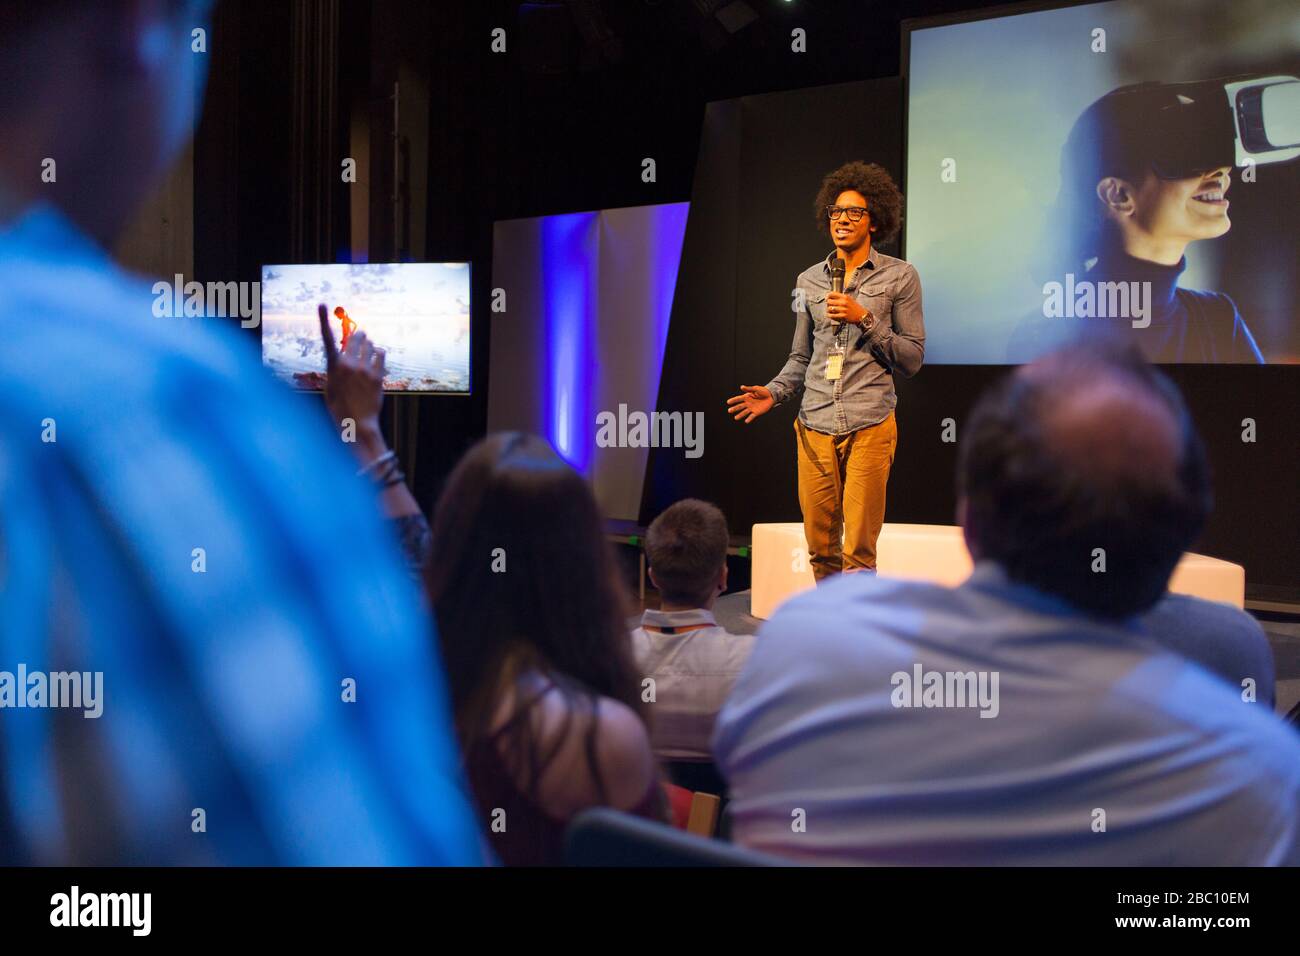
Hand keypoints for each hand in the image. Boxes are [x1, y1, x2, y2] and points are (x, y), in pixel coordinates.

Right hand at [318, 302, 385, 446]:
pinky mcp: (378, 376)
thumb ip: (336, 368)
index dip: (323, 320)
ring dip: (368, 345)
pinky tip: (375, 359)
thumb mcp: (330, 387)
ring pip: (370, 345)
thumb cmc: (340, 408)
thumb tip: (343, 355)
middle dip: (358, 336)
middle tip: (360, 336)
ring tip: (367, 353)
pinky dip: (378, 354)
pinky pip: (380, 355)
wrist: (357, 424)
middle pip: (356, 338)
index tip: (322, 305)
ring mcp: (365, 369)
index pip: (327, 338)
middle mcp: (349, 365)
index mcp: (333, 366)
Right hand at [727, 385, 773, 423]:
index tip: (728, 402)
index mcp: (747, 397)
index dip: (733, 400)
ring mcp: (752, 408)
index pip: (739, 399)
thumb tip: (741, 387)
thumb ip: (749, 389)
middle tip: (729, 411)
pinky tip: (746, 421)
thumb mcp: (756, 389)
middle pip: (740, 406)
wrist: (771, 397)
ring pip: (744, 412)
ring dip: (740, 415)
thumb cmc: (763, 391)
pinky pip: (752, 416)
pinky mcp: (756, 413)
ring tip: (735, 418)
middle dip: (734, 408)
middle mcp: (748, 403)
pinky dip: (749, 419)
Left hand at [825, 292, 870, 324]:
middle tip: (828, 305)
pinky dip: (829, 315)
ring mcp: (843, 309)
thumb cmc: (855, 307)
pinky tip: (830, 314)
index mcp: (845, 297)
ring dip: (828, 310)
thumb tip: (831, 297)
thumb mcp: (849, 299)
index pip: (832, 294)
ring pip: (829, 308)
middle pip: (829, 301)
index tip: (827, 298)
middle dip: (827, 303)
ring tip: (829, 310)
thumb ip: (841, 297)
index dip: (828, 296)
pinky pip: (832, 315)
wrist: (861, 315)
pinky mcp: (842, 316)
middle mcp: (844, 302)